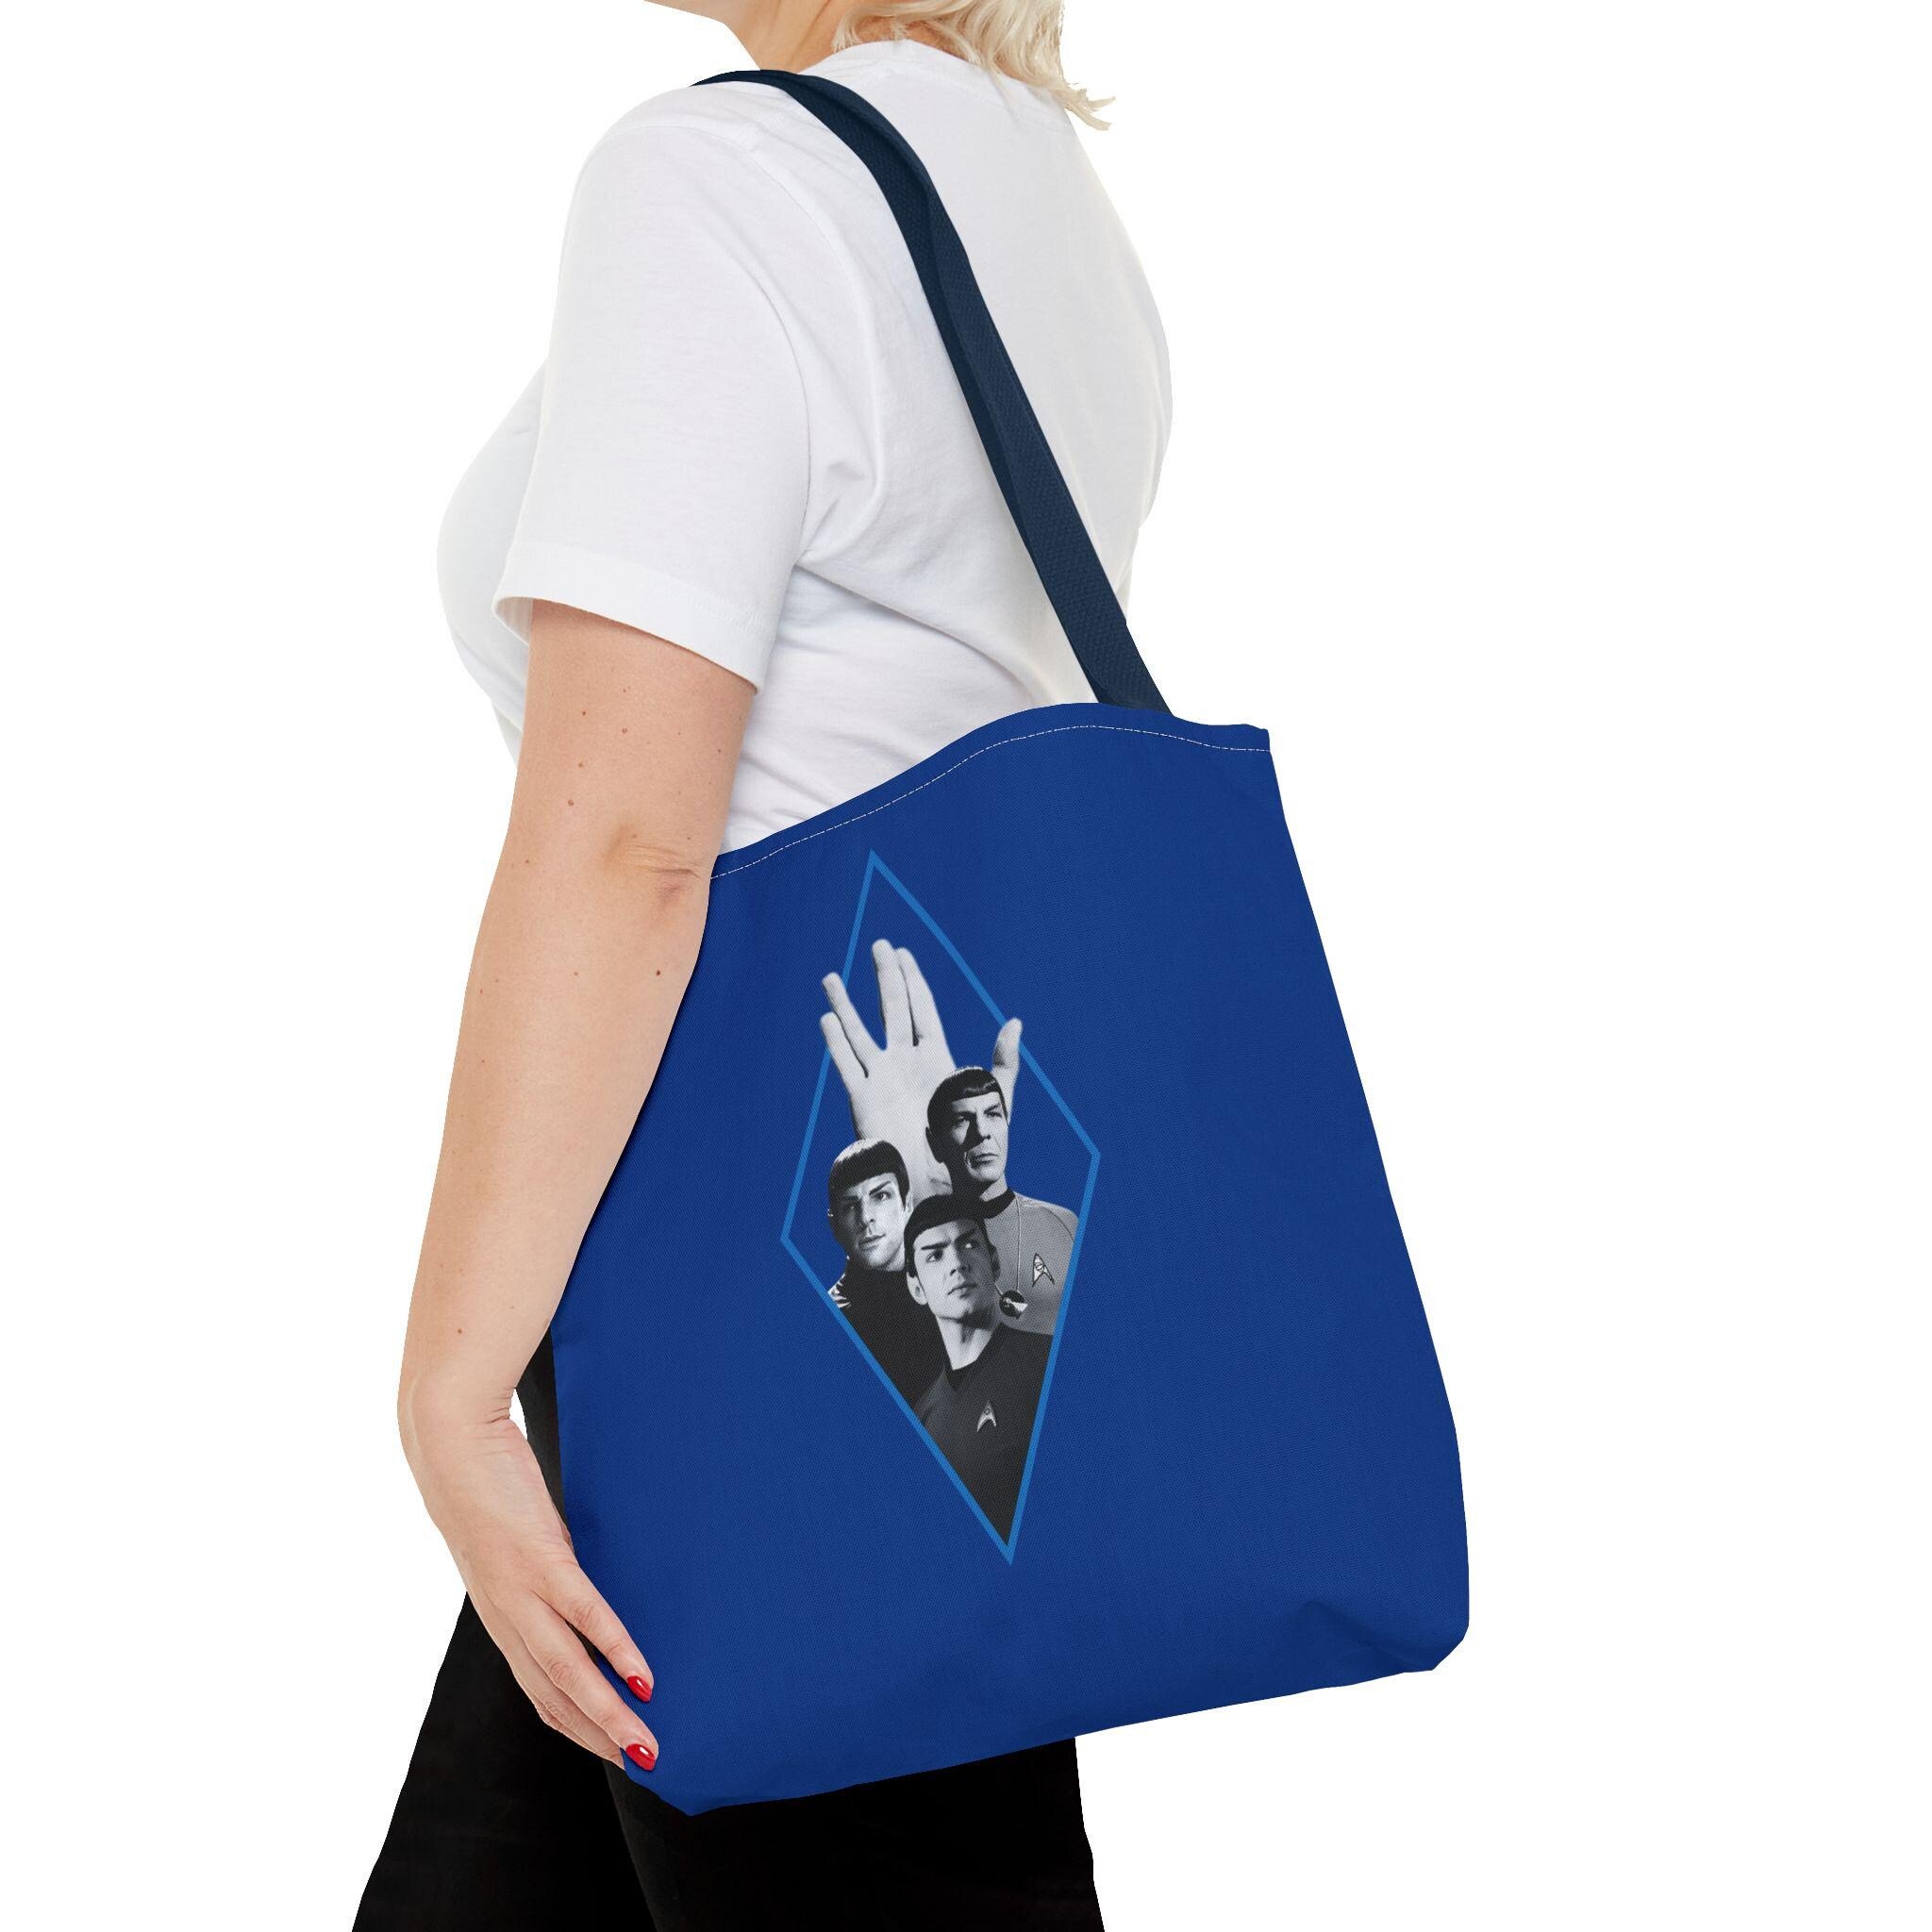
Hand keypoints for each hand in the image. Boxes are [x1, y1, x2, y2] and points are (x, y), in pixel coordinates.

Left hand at [403, 1398, 658, 1770]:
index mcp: (503, 1615)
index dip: (578, 1727)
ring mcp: (520, 1592)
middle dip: (600, 1738)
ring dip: (609, 1716)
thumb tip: (583, 1582)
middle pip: (555, 1697)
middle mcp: (507, 1616)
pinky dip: (614, 1652)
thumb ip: (547, 1568)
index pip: (542, 1691)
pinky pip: (583, 1617)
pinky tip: (642, 1677)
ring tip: (649, 1743)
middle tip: (646, 1766)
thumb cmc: (487, 1483)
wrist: (450, 1442)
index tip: (617, 1751)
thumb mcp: (519, 1540)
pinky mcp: (538, 1559)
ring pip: (567, 1673)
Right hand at [820, 940, 1020, 1194]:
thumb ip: (1004, 1063)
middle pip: (892, 1008)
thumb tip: (1014, 1022)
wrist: (949, 1189)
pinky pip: (847, 1064)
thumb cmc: (977, 1151)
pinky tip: (826, 1018)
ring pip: (860, 1033)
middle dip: (885, 976)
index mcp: (938, 1059)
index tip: (901, 953)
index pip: (921, 1008)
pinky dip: (836, 1041)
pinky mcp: (864, 1102)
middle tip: (878, 945)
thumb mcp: (997, 1101)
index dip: (911, 979)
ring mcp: (883, 1080)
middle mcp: (907, 1063)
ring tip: (832, 977)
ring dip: (846, 1004)